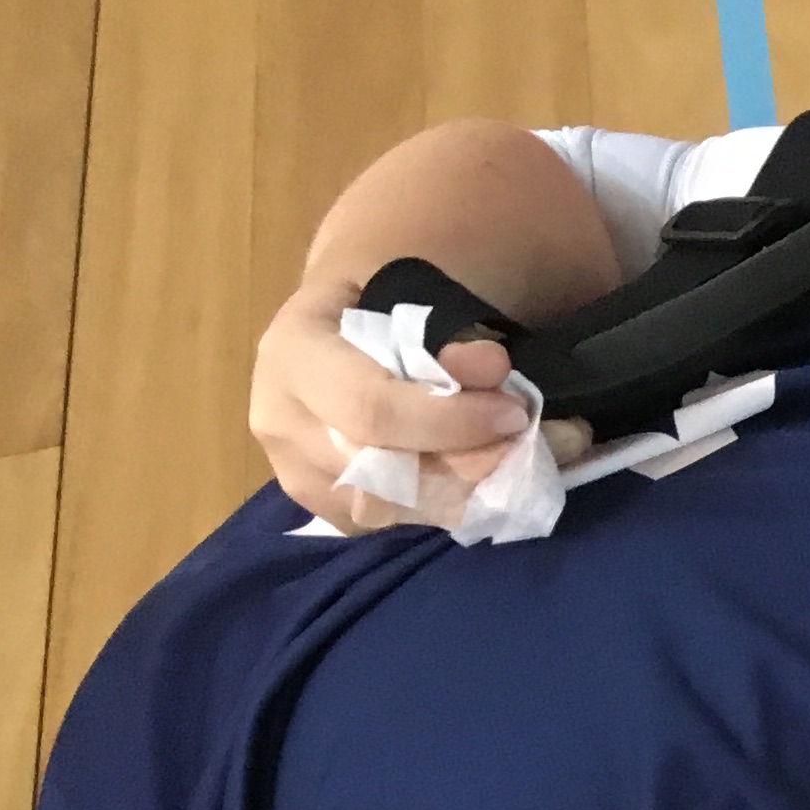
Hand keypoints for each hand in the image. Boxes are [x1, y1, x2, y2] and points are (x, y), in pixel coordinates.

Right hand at [247, 274, 538, 531]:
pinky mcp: (328, 508)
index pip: (371, 408)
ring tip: (518, 455)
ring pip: (398, 509)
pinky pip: (400, 524)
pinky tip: (485, 476)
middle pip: (385, 474)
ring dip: (472, 490)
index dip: (451, 420)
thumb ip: (453, 322)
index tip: (515, 411)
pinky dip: (454, 506)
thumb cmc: (385, 294)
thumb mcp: (416, 285)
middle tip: (528, 440)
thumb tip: (487, 368)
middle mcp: (282, 420)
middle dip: (470, 462)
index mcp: (293, 352)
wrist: (344, 321)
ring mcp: (299, 473)